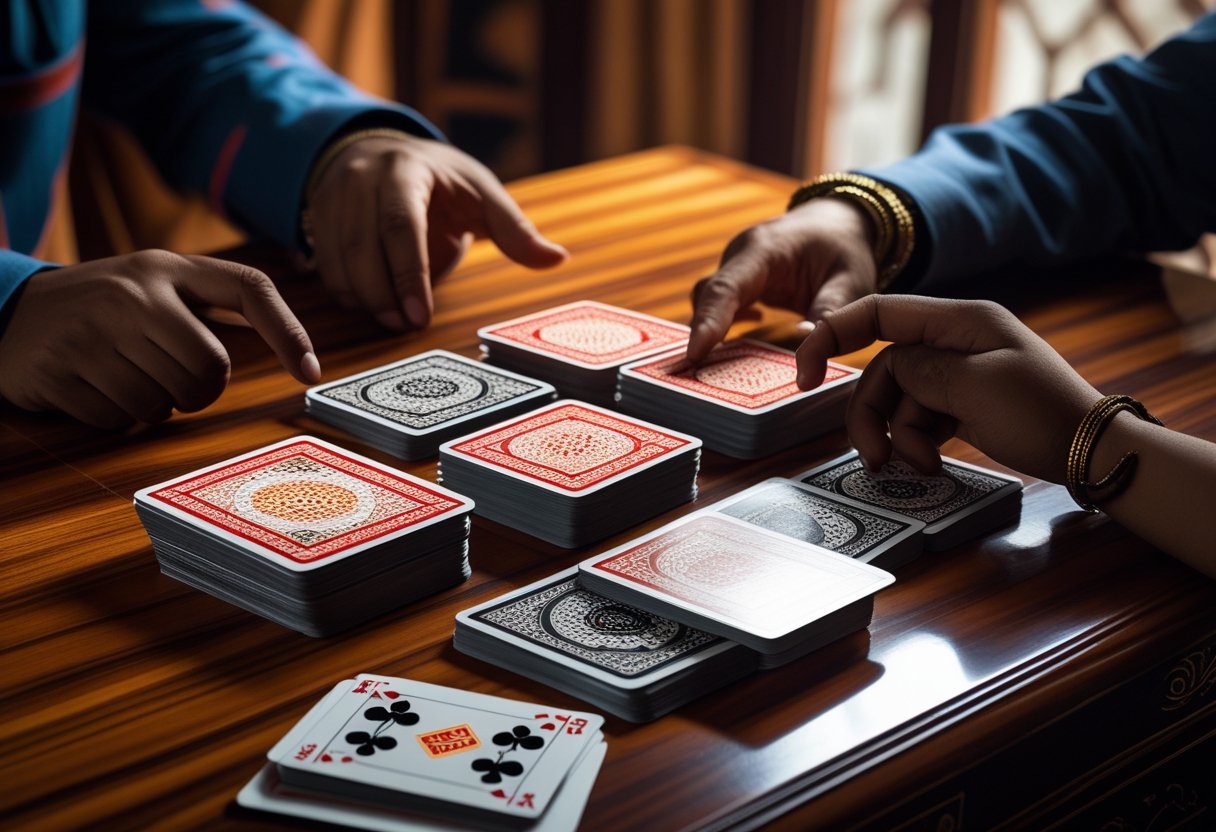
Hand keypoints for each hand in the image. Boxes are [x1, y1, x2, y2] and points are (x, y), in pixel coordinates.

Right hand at [0, 251, 319, 428]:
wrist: (8, 311)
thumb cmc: (105, 304)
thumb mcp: (155, 283)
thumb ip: (213, 305)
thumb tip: (298, 354)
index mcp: (165, 268)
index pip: (249, 289)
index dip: (288, 331)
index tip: (310, 371)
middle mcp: (131, 295)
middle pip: (210, 372)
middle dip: (199, 389)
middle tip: (171, 376)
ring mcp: (90, 334)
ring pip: (166, 403)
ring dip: (155, 405)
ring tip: (127, 375)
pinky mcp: (58, 373)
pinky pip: (120, 420)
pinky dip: (117, 417)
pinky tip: (97, 387)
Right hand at [308, 134, 567, 329]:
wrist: (382, 151)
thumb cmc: (442, 180)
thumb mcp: (482, 194)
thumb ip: (515, 229)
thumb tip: (557, 259)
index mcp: (406, 170)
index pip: (401, 223)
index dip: (410, 273)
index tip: (420, 314)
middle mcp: (361, 179)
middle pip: (362, 247)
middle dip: (383, 294)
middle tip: (406, 326)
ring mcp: (331, 197)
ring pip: (338, 260)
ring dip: (364, 299)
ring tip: (393, 320)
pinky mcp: (316, 217)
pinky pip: (324, 266)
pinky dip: (347, 293)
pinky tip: (373, 305)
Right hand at [686, 197, 878, 362]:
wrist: (836, 223)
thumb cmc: (844, 248)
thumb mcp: (850, 279)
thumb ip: (829, 314)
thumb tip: (806, 360)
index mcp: (764, 248)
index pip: (727, 288)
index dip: (708, 322)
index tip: (694, 354)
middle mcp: (740, 255)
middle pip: (708, 297)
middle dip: (700, 334)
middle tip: (694, 374)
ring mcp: (735, 267)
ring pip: (708, 302)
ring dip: (708, 333)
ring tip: (711, 369)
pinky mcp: (737, 281)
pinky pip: (717, 306)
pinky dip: (720, 329)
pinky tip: (739, 347)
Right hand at [795, 295, 1100, 482]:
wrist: (1093, 452)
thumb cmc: (1041, 413)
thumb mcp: (974, 387)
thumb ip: (918, 370)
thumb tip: (890, 370)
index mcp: (958, 319)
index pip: (877, 312)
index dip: (832, 336)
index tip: (803, 376)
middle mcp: (954, 340)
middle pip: (883, 368)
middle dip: (872, 414)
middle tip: (874, 459)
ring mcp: (958, 373)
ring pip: (898, 399)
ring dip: (899, 435)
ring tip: (918, 466)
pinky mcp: (962, 403)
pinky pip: (919, 417)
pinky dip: (918, 442)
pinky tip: (933, 463)